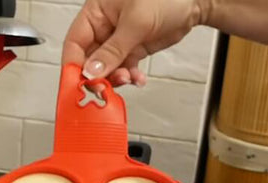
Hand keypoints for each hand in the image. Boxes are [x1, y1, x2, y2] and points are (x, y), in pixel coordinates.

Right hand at [62, 0, 207, 86]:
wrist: (194, 0)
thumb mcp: (135, 23)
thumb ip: (112, 51)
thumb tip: (91, 72)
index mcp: (96, 12)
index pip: (74, 43)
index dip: (73, 66)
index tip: (77, 85)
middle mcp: (104, 27)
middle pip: (89, 60)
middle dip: (98, 77)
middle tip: (104, 89)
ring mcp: (117, 40)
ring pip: (107, 69)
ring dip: (115, 79)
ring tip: (128, 78)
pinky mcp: (132, 50)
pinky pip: (123, 70)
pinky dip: (129, 77)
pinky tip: (137, 78)